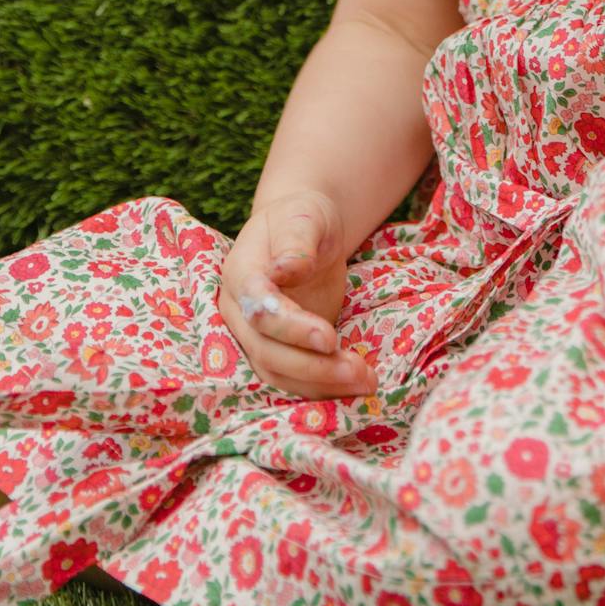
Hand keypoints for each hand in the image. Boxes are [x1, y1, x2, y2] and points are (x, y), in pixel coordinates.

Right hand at [219, 189, 379, 398]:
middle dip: (311, 366)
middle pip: (265, 351)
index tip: (328, 337)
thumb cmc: (304, 219)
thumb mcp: (306, 217)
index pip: (256, 309)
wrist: (304, 233)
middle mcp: (238, 311)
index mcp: (240, 272)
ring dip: (320, 384)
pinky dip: (322, 388)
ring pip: (277, 374)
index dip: (289, 328)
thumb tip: (286, 269)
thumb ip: (297, 239)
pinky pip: (293, 380)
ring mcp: (255, 336)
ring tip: (366, 382)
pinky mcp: (278, 352)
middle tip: (358, 371)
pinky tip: (355, 386)